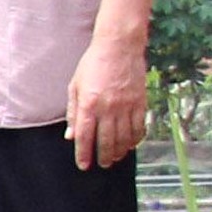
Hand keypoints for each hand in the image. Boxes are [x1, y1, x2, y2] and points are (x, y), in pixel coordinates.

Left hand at [67, 35, 149, 170]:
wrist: (119, 46)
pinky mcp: (140, 100)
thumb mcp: (75, 86)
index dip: (84, 154)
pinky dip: (136, 138)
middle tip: (103, 164)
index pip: (85, 136)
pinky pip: (139, 125)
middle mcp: (108, 107)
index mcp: (89, 104)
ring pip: (125, 136)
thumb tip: (71, 135)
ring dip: (120, 150)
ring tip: (116, 157)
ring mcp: (126, 105)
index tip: (84, 165)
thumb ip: (73, 112)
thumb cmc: (93, 64)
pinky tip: (132, 144)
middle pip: (107, 140)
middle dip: (104, 156)